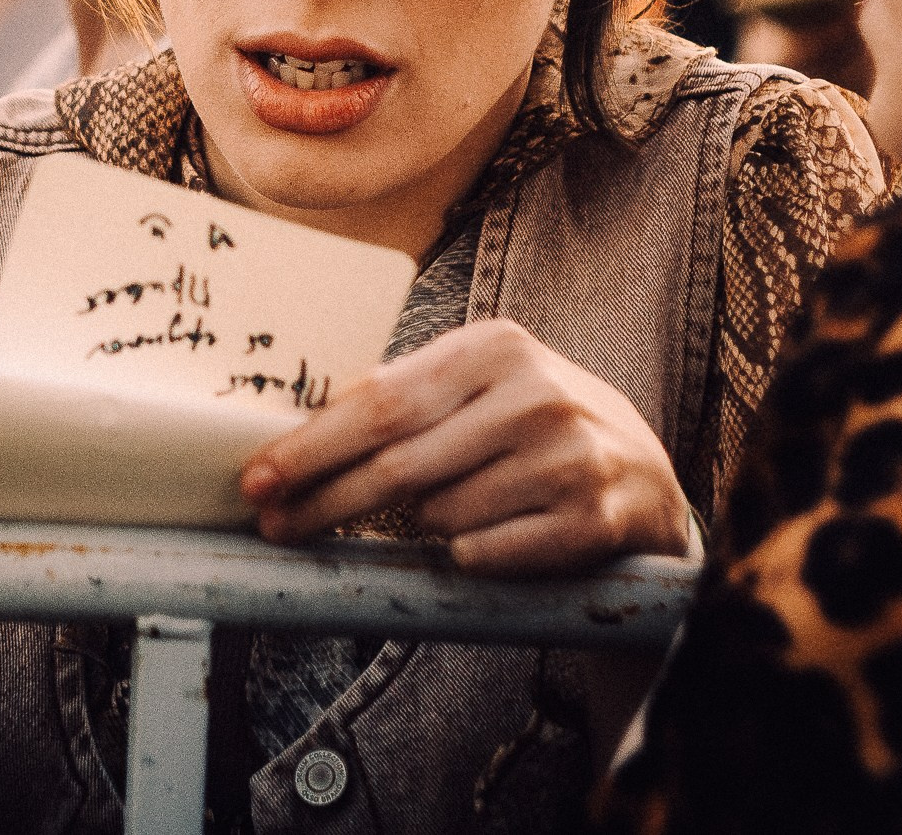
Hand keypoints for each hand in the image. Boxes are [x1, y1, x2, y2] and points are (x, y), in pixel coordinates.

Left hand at [239, 319, 689, 575]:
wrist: (644, 477)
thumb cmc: (532, 426)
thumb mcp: (477, 387)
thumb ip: (403, 394)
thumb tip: (299, 423)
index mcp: (495, 347)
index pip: (379, 403)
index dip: (310, 446)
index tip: (256, 479)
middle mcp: (537, 395)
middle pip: (398, 463)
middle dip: (324, 500)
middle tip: (274, 526)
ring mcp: (570, 458)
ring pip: (438, 515)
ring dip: (419, 526)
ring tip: (445, 511)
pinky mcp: (593, 521)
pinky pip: (484, 553)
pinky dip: (466, 554)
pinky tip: (484, 538)